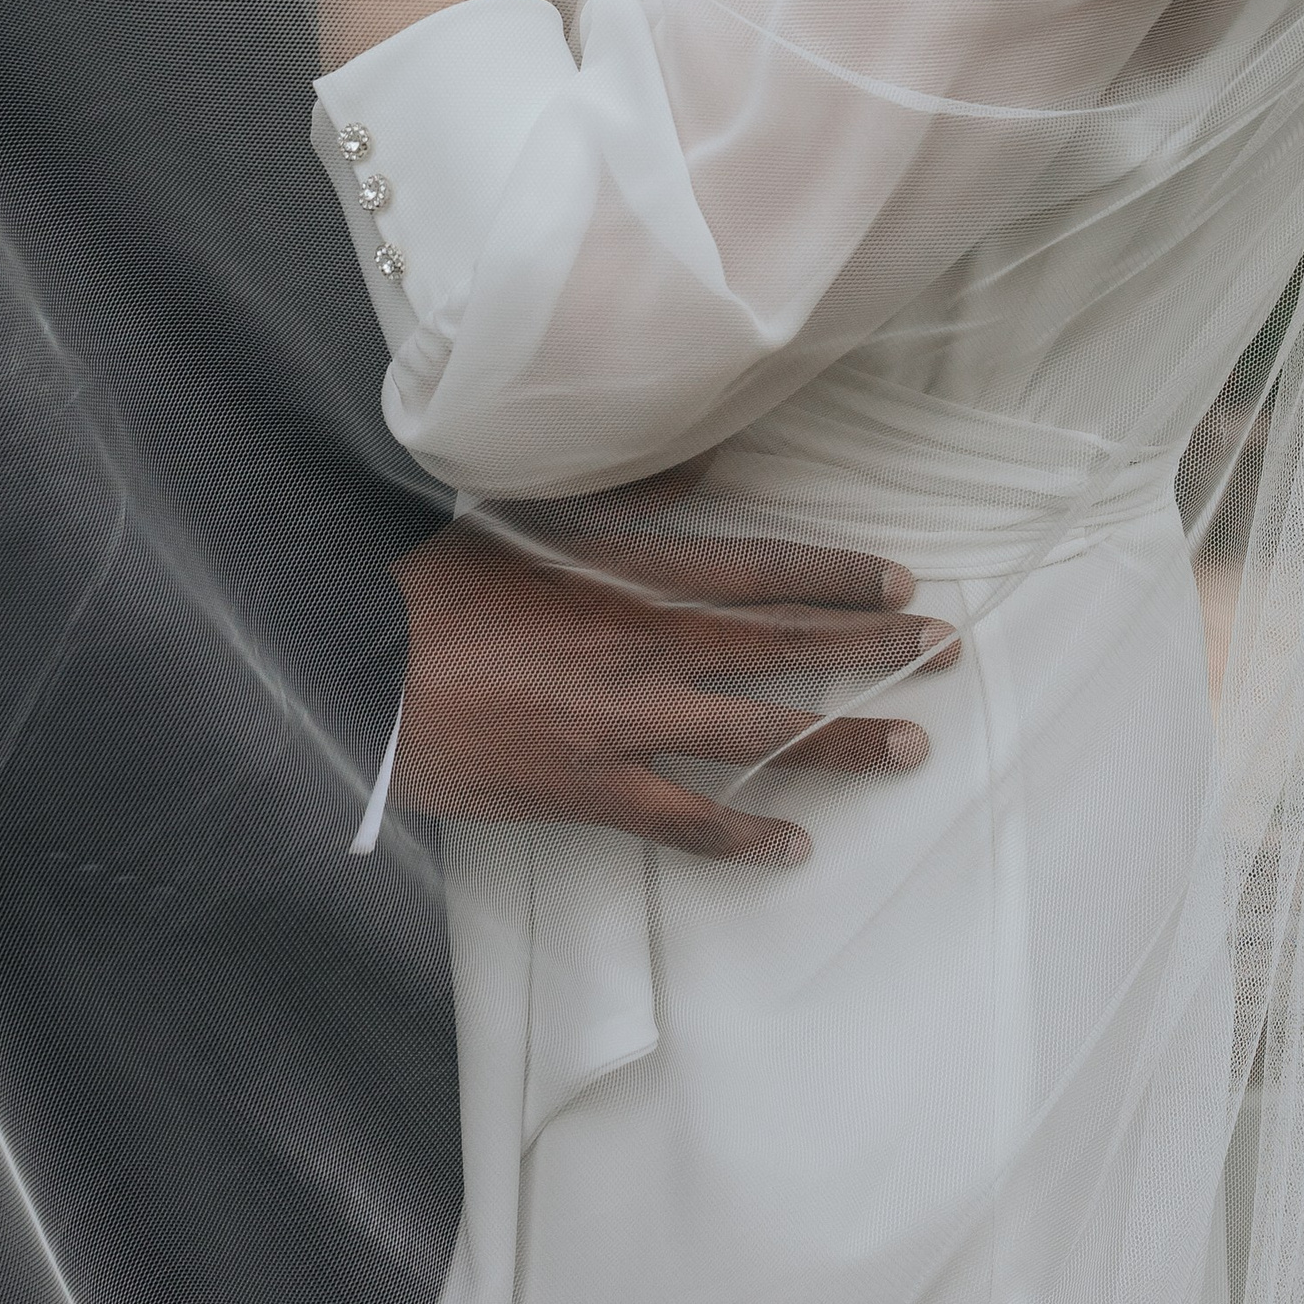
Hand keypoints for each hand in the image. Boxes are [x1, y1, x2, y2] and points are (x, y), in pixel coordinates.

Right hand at [391, 511, 955, 865]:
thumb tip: (708, 457)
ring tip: (909, 745)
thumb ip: (626, 498)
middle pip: (781, 650)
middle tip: (944, 652)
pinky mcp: (587, 790)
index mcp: (627, 579)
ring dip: (839, 742)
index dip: (836, 577)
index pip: (759, 571)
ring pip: (756, 736)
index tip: (899, 582)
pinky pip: (683, 821)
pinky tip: (793, 846)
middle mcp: (641, 651)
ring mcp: (620, 727)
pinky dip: (741, 838)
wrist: (359, 673)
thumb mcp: (527, 522)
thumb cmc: (431, 592)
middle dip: (871, 650)